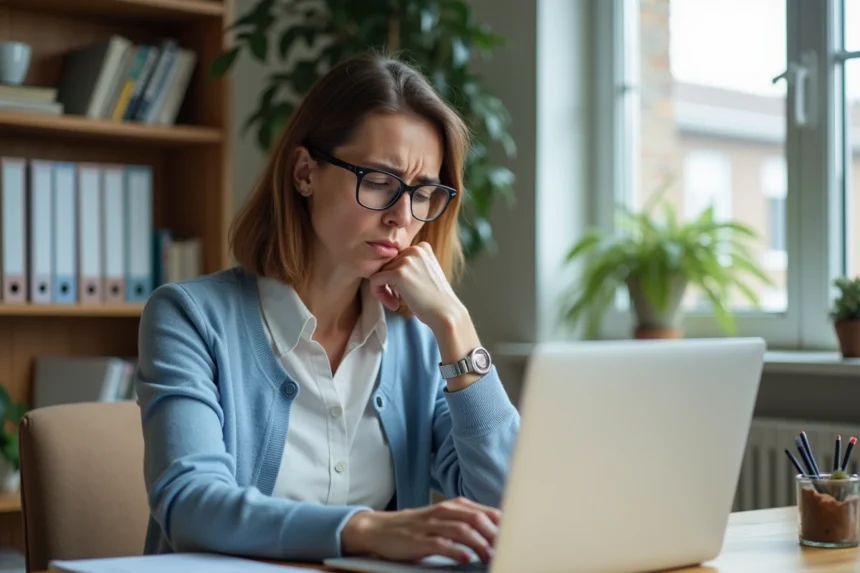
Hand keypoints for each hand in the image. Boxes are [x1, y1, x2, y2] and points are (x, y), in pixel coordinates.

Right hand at [341, 497, 500, 562]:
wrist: (379, 529)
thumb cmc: (416, 527)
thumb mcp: (442, 520)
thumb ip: (467, 523)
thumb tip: (496, 533)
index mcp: (454, 506)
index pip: (486, 512)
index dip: (502, 524)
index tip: (517, 536)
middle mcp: (444, 512)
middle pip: (477, 519)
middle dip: (495, 534)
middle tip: (508, 547)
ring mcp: (431, 525)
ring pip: (462, 530)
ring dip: (479, 543)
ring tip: (490, 555)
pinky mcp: (419, 540)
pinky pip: (441, 544)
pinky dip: (456, 551)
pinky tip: (466, 558)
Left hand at [368, 242, 463, 331]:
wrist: (446, 313)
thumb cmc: (435, 299)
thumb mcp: (425, 273)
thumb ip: (410, 266)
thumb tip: (384, 267)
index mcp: (422, 247)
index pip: (397, 258)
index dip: (396, 276)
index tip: (402, 292)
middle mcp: (415, 249)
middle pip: (387, 264)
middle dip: (389, 283)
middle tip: (399, 300)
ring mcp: (406, 261)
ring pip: (379, 272)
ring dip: (385, 290)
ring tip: (397, 303)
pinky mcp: (398, 274)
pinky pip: (375, 280)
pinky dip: (379, 294)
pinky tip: (393, 305)